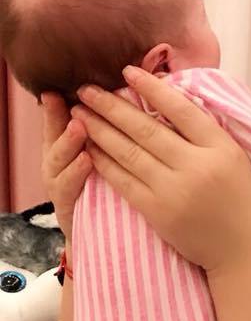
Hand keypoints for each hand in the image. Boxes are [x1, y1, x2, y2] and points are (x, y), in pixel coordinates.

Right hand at [40, 93, 92, 242]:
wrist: (98, 232)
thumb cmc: (105, 185)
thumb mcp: (103, 153)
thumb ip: (106, 129)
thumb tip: (124, 98)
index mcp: (65, 146)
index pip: (59, 121)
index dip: (57, 106)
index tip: (57, 88)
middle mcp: (57, 162)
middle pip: (55, 136)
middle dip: (60, 118)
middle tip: (73, 102)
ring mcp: (59, 183)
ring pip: (59, 159)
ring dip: (69, 142)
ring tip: (79, 127)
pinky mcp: (67, 205)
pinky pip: (69, 187)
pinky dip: (76, 172)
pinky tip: (87, 160)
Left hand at [68, 66, 250, 272]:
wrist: (243, 251)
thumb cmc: (245, 203)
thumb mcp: (240, 160)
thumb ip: (212, 135)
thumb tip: (177, 103)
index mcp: (222, 148)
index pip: (182, 109)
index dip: (152, 88)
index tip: (128, 71)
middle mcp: (197, 166)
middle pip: (147, 129)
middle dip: (112, 106)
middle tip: (86, 88)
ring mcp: (175, 190)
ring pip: (129, 152)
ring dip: (100, 130)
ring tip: (79, 112)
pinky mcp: (158, 211)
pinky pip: (123, 181)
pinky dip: (104, 162)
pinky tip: (88, 147)